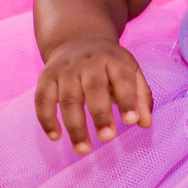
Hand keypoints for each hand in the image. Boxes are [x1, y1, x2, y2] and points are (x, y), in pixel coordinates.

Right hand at [35, 36, 152, 155]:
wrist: (77, 38)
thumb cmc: (109, 64)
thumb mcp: (129, 71)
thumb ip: (140, 96)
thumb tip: (145, 123)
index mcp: (112, 59)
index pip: (122, 78)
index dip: (127, 99)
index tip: (131, 121)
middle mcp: (88, 62)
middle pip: (93, 88)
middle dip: (100, 114)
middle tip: (107, 138)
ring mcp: (65, 70)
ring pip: (68, 98)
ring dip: (75, 126)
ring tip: (83, 149)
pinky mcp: (46, 78)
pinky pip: (42, 99)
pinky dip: (47, 119)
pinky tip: (56, 137)